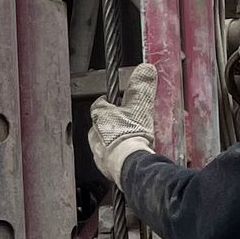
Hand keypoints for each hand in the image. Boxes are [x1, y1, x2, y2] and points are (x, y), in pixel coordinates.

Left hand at [89, 63, 157, 185]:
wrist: (129, 165)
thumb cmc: (130, 136)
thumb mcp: (139, 106)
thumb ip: (141, 87)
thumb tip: (145, 70)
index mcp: (99, 116)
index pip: (100, 104)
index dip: (110, 102)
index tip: (119, 101)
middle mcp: (94, 135)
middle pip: (101, 124)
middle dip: (113, 123)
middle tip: (128, 122)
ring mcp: (98, 153)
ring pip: (104, 142)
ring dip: (115, 140)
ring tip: (130, 140)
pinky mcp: (105, 168)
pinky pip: (110, 159)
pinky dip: (117, 157)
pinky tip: (129, 156)